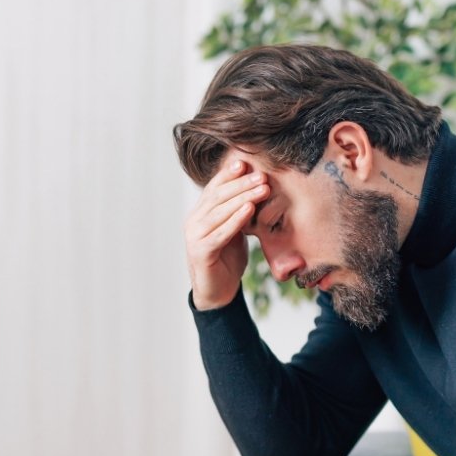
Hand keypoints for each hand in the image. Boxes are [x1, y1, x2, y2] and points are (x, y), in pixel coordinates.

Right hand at [184, 159, 270, 309]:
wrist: (217, 292)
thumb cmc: (227, 259)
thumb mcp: (234, 231)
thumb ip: (238, 212)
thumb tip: (255, 188)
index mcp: (200, 214)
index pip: (214, 188)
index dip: (228, 175)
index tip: (246, 163)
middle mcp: (193, 221)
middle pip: (218, 197)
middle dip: (241, 184)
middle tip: (262, 175)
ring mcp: (195, 236)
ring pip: (220, 212)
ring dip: (243, 197)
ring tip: (262, 188)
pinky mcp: (201, 252)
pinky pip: (220, 232)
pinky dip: (236, 219)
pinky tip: (250, 209)